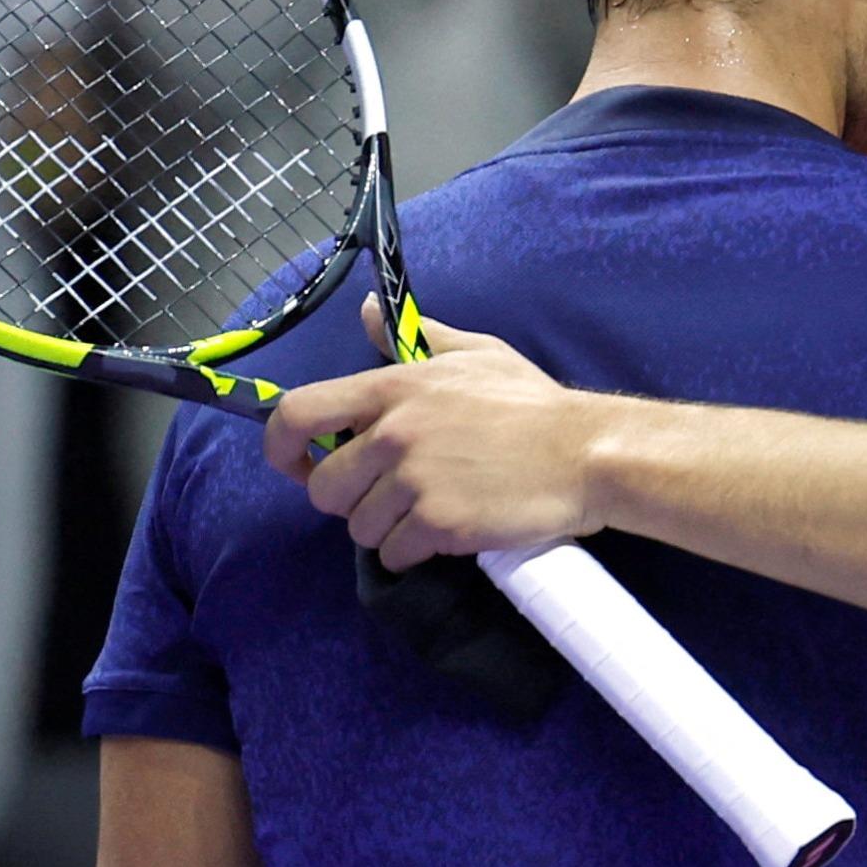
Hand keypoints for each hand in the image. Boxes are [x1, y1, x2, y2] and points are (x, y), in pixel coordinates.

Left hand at [261, 297, 598, 568]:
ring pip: (359, 527)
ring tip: (427, 514)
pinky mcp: (437, 524)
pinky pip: (394, 554)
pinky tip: (445, 535)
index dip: (282, 446)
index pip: (298, 414)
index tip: (299, 464)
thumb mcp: (475, 355)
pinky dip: (413, 553)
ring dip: (386, 530)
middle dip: (350, 500)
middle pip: (325, 488)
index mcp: (393, 389)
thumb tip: (366, 312)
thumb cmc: (532, 404)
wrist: (585, 454)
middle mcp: (393, 434)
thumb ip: (416, 337)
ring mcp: (414, 482)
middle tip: (390, 496)